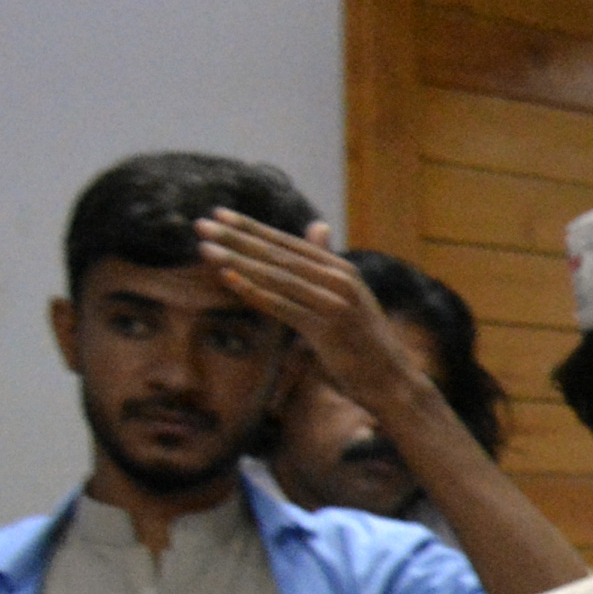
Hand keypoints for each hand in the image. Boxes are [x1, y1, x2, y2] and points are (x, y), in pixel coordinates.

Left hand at [194, 210, 414, 410]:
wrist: (391, 378)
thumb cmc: (364, 339)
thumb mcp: (348, 294)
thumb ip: (326, 261)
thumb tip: (317, 224)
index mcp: (342, 269)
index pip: (288, 242)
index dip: (251, 228)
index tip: (217, 215)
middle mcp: (339, 280)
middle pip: (279, 255)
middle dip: (237, 239)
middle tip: (201, 225)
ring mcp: (334, 304)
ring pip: (277, 277)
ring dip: (238, 262)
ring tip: (205, 249)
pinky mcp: (327, 330)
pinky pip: (283, 307)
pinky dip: (254, 292)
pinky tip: (228, 279)